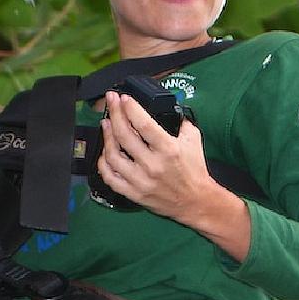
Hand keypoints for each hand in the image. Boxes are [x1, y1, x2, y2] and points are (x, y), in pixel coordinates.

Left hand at [97, 91, 251, 260]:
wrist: (195, 201)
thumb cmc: (194, 170)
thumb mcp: (193, 140)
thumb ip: (180, 122)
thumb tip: (166, 108)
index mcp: (168, 149)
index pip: (143, 124)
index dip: (130, 108)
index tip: (123, 98)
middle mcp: (152, 165)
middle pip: (124, 135)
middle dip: (114, 114)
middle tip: (110, 102)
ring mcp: (140, 181)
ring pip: (113, 156)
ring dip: (106, 137)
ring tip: (106, 124)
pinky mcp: (133, 193)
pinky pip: (110, 177)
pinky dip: (103, 163)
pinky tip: (104, 152)